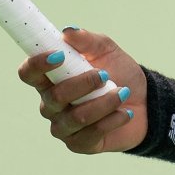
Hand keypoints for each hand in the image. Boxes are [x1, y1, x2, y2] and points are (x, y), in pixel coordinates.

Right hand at [18, 28, 148, 153]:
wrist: (145, 102)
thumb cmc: (120, 72)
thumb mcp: (107, 50)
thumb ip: (87, 40)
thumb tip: (68, 31)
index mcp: (51, 78)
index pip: (29, 73)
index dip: (37, 65)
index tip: (59, 56)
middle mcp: (51, 104)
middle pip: (54, 97)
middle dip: (82, 84)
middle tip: (105, 74)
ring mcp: (63, 126)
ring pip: (75, 117)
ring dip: (103, 103)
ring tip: (123, 93)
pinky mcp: (79, 144)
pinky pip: (90, 135)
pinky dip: (111, 120)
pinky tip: (125, 112)